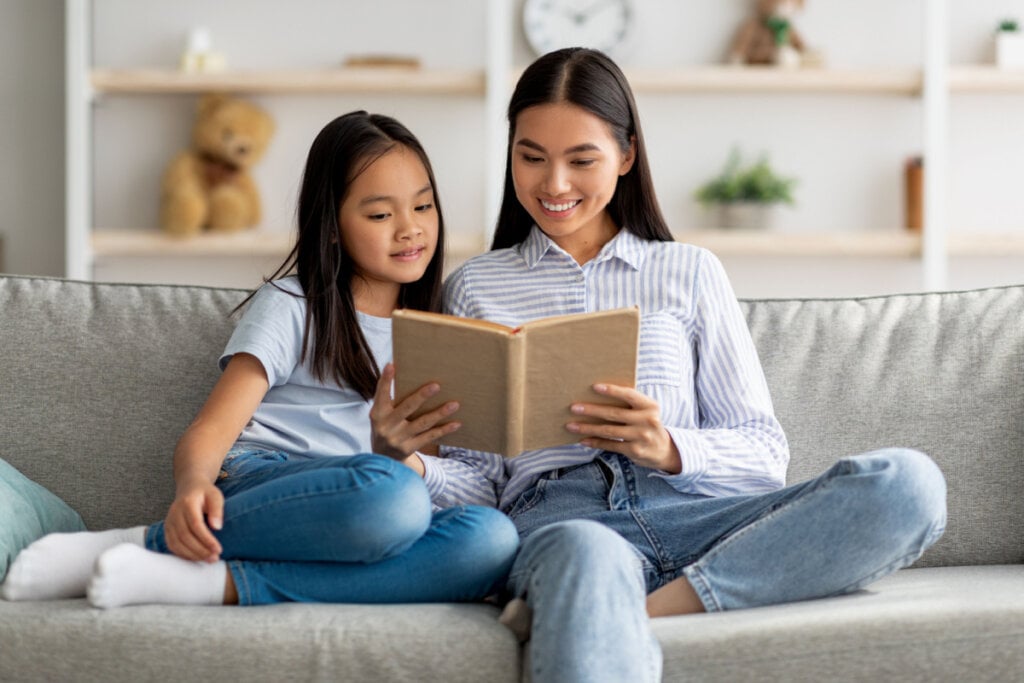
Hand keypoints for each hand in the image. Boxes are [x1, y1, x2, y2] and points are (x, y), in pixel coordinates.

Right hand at [164, 478, 223, 561]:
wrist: (189, 488)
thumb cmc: (205, 493)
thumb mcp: (215, 495)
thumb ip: (217, 509)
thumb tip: (217, 527)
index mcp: (187, 503)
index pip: (195, 525)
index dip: (206, 539)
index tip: (218, 549)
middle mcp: (175, 513)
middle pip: (185, 536)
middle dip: (200, 550)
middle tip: (215, 558)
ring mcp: (169, 521)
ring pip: (177, 543)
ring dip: (192, 555)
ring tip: (208, 559)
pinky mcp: (167, 529)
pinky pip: (172, 545)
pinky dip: (183, 554)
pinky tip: (196, 558)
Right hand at [370, 363, 460, 466]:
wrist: (383, 459)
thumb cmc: (386, 427)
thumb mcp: (381, 413)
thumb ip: (387, 397)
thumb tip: (397, 368)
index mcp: (378, 413)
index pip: (381, 394)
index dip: (386, 380)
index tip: (392, 365)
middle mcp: (387, 426)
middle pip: (406, 408)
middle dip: (421, 396)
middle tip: (436, 385)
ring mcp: (398, 438)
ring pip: (422, 423)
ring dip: (439, 413)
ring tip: (454, 404)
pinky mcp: (409, 448)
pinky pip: (429, 437)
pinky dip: (443, 430)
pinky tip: (456, 423)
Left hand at [566, 383, 681, 472]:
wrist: (663, 450)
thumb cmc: (647, 424)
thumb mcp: (645, 411)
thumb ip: (629, 403)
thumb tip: (596, 395)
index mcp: (649, 406)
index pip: (629, 395)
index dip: (612, 390)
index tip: (594, 387)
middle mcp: (647, 420)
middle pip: (614, 413)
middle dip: (591, 410)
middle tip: (574, 407)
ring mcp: (641, 436)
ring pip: (609, 431)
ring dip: (587, 428)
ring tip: (571, 425)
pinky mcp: (634, 451)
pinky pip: (610, 445)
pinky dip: (595, 442)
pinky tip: (582, 440)